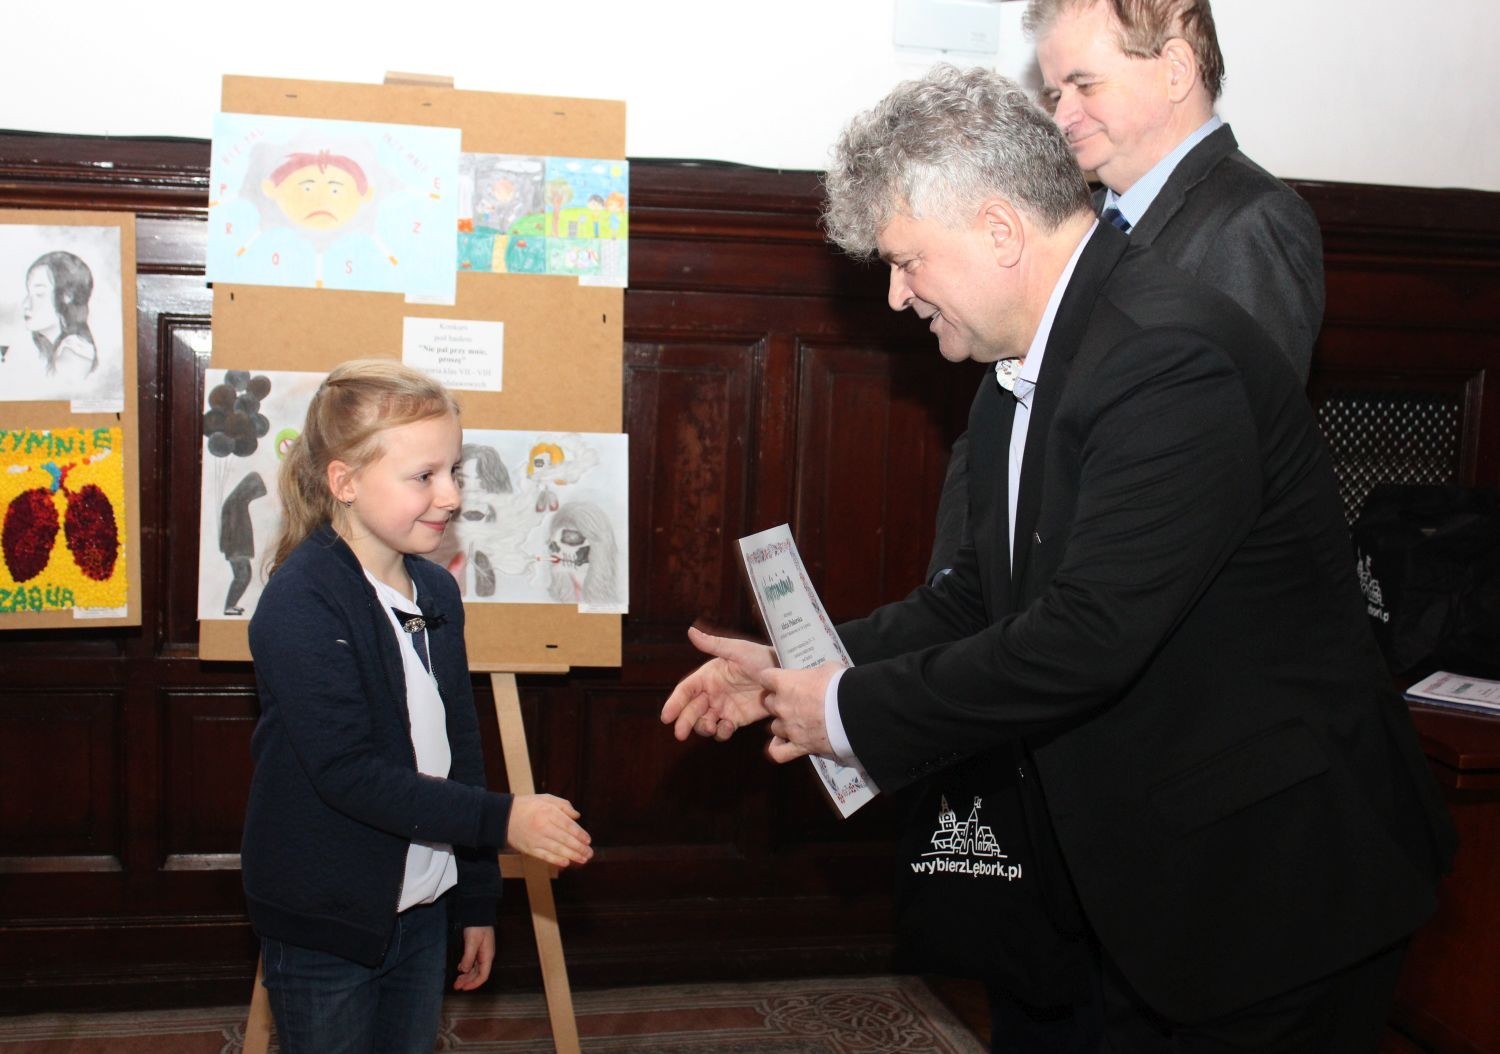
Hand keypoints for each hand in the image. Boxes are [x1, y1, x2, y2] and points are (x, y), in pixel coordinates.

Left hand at [453, 926, 493, 990]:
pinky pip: (472, 963)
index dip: (473, 984)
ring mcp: (482, 953)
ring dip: (466, 976)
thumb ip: (468, 957)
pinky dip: (466, 968)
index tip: (463, 988)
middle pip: (478, 974)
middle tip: (456, 986)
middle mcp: (486, 956)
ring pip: (474, 969)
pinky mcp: (477, 949)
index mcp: (487, 956)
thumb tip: (464, 970)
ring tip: (456, 981)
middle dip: (468, 981)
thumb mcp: (472, 942)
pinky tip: (459, 970)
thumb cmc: (477, 926)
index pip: (483, 976)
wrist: (478, 913)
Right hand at [505, 794, 592, 867]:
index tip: (588, 840)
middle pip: (565, 839)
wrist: (503, 816)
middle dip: (579, 847)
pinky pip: (545, 856)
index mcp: (548, 812)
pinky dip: (556, 860)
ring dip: (572, 855)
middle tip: (589, 853)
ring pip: (557, 849)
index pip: (568, 826)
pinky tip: (566, 863)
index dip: (580, 834)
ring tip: (583, 859)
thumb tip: (577, 816)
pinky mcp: (529, 848)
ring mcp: (536, 839)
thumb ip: (563, 805)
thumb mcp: (546, 799)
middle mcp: (543, 826)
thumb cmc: (528, 806)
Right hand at [660, 626, 778, 741]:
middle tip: (680, 734)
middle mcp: (713, 693)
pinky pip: (723, 729)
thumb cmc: (762, 657)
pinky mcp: (738, 718)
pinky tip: (729, 727)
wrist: (785, 675)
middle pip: (691, 710)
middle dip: (684, 722)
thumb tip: (690, 631)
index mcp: (708, 676)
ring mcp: (724, 707)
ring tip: (711, 727)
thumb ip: (714, 644)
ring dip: (703, 728)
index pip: (685, 691)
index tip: (666, 717)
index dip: (674, 703)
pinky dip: (722, 732)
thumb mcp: (738, 650)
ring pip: (705, 722)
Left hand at [761, 663, 837, 762]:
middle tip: (793, 700)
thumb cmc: (840, 685)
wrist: (853, 709)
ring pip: (774, 726)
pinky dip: (779, 748)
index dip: (771, 678)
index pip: (765, 677)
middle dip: (778, 701)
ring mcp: (789, 727)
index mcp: (785, 683)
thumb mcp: (828, 669)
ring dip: (782, 724)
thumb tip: (819, 677)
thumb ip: (815, 673)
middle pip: (768, 703)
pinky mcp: (799, 746)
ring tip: (796, 722)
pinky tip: (784, 744)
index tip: (779, 679)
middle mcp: (782, 706)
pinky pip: (778, 752)